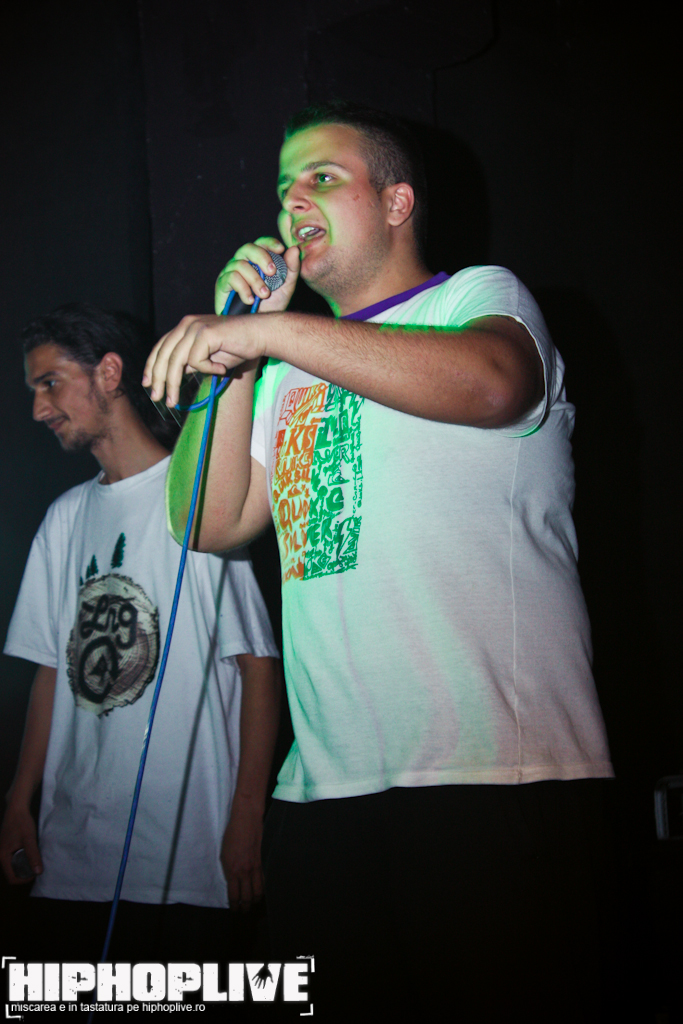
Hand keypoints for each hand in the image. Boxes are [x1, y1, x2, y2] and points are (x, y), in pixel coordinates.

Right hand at [0, 804, 42, 884]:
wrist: (17, 808)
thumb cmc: (22, 822)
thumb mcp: (29, 839)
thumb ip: (33, 855)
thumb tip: (38, 872)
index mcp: (3, 856)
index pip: (11, 878)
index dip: (24, 880)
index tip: (35, 874)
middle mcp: (0, 855)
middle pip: (11, 872)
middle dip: (24, 873)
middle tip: (36, 868)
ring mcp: (2, 850)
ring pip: (12, 865)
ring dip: (22, 866)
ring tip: (34, 861)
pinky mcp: (6, 846)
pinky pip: (12, 858)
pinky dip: (21, 859)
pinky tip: (29, 853)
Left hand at [143, 314, 261, 406]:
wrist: (260, 334)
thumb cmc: (238, 346)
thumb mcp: (209, 357)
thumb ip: (191, 362)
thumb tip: (176, 374)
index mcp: (185, 327)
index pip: (161, 347)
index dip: (151, 366)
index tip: (148, 384)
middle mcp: (187, 324)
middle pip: (164, 355)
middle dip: (158, 380)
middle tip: (157, 399)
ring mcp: (195, 327)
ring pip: (175, 361)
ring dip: (173, 384)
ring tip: (174, 402)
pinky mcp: (206, 333)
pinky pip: (196, 360)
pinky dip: (207, 369)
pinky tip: (221, 369)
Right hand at [214, 236, 299, 315]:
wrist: (257, 327)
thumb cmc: (270, 306)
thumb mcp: (286, 288)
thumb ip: (291, 269)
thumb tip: (294, 249)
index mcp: (257, 260)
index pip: (261, 243)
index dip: (269, 242)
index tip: (280, 249)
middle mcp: (243, 262)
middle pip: (248, 248)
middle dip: (262, 258)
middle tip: (272, 272)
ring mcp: (231, 271)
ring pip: (240, 265)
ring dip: (255, 279)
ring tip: (264, 294)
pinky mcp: (222, 284)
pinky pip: (231, 278)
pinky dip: (243, 288)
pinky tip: (250, 299)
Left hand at [220, 797, 263, 911]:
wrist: (246, 820)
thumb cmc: (231, 835)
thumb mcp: (223, 855)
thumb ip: (228, 871)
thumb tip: (232, 882)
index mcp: (232, 871)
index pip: (234, 896)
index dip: (234, 906)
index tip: (234, 910)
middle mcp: (245, 872)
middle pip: (248, 897)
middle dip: (246, 907)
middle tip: (244, 911)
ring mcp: (256, 867)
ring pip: (259, 891)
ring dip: (256, 900)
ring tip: (253, 904)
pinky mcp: (263, 861)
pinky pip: (265, 880)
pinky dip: (264, 888)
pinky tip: (261, 891)